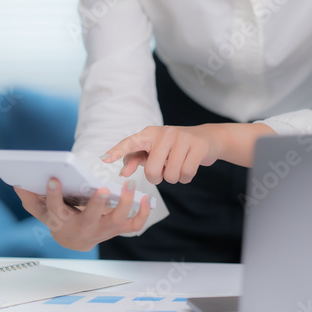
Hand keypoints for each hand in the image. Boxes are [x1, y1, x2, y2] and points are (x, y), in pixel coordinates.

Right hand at [14, 178, 150, 251]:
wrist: (74, 241)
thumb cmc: (59, 220)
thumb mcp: (41, 211)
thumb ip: (31, 199)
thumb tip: (18, 183)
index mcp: (63, 222)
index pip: (56, 209)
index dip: (54, 195)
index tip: (53, 178)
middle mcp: (83, 228)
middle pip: (91, 219)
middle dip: (97, 204)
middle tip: (103, 187)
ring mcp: (102, 230)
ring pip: (116, 221)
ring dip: (126, 204)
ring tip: (130, 185)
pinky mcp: (117, 229)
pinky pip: (133, 225)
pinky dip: (142, 214)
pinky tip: (146, 198)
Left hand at [100, 124, 226, 184]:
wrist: (207, 138)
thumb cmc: (174, 148)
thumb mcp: (154, 150)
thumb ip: (136, 159)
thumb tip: (123, 172)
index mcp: (150, 133)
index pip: (131, 142)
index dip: (117, 151)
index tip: (104, 159)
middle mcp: (165, 133)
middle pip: (152, 170)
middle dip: (158, 177)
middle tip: (164, 169)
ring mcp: (182, 138)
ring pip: (171, 175)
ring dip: (174, 178)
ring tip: (178, 165)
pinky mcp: (198, 146)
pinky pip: (186, 175)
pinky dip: (186, 178)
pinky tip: (189, 168)